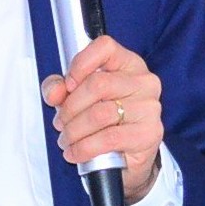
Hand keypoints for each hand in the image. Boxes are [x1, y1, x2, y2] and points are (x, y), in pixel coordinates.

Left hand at [43, 35, 165, 204]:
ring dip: (74, 131)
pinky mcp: (148, 133)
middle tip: (61, 122)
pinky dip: (85, 148)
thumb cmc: (107, 122)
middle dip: (70, 107)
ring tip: (67, 139)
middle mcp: (143, 82)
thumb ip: (60, 88)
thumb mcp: (78, 99)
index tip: (68, 84)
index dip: (81, 63)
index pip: (105, 47)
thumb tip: (55, 91)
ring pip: (100, 114)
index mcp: (128, 64)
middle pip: (98, 84)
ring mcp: (149, 107)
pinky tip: (77, 152)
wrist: (128, 158)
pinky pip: (109, 139)